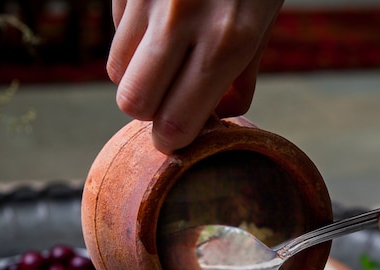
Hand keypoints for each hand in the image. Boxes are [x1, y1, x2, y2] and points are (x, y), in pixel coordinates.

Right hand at [108, 0, 283, 152]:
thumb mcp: (263, 20)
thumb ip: (242, 75)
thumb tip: (215, 117)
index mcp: (226, 41)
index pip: (175, 122)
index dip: (173, 139)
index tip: (178, 136)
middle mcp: (180, 20)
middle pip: (133, 103)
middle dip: (150, 111)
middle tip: (170, 100)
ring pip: (116, 72)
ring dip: (138, 76)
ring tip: (166, 58)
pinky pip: (115, 34)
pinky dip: (132, 41)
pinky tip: (158, 22)